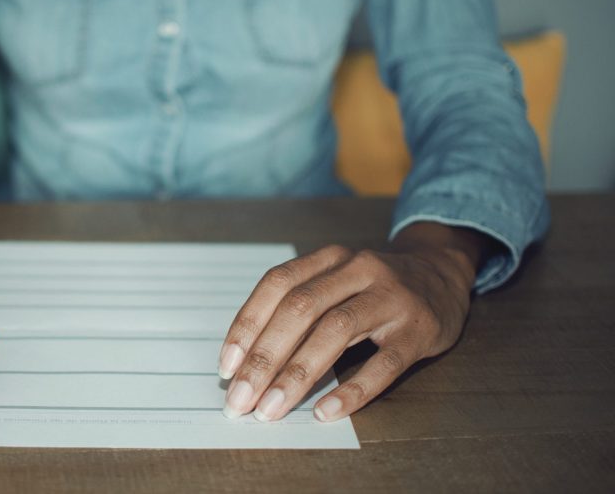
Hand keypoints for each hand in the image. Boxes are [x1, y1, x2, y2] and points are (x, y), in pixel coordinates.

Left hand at [219, 222, 489, 421]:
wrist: (444, 273)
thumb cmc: (374, 287)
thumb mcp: (336, 281)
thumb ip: (297, 308)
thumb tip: (245, 360)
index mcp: (329, 259)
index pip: (277, 284)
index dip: (247, 324)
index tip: (226, 366)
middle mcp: (358, 270)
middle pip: (300, 309)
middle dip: (264, 357)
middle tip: (240, 399)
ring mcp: (391, 298)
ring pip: (335, 331)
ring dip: (297, 374)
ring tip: (271, 408)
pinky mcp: (418, 330)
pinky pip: (384, 363)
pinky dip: (353, 389)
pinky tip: (326, 411)